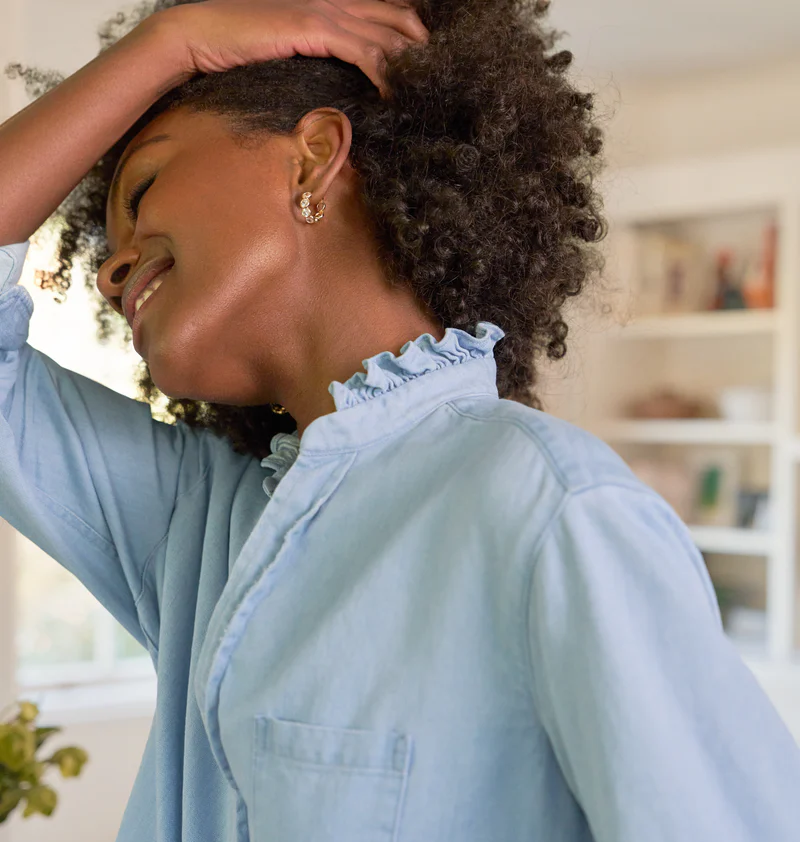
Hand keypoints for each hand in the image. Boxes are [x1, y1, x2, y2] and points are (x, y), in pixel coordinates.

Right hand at [160, 0, 428, 96]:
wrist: (202, 32)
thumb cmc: (238, 45)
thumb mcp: (288, 49)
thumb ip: (316, 55)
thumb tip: (336, 79)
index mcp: (327, 1)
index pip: (382, 11)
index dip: (409, 34)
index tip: (426, 62)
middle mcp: (331, 0)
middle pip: (392, 19)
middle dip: (419, 49)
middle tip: (439, 77)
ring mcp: (324, 11)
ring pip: (382, 35)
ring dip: (406, 64)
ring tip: (425, 90)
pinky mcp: (313, 28)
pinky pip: (361, 51)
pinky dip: (381, 72)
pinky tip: (392, 92)